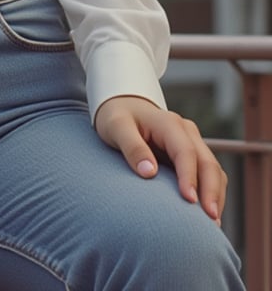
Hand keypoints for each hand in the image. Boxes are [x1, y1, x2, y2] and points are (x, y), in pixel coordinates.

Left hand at [95, 95, 226, 224]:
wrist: (123, 107)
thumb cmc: (117, 117)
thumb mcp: (116, 127)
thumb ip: (131, 147)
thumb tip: (149, 172)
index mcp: (168, 123)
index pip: (185, 151)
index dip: (189, 177)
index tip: (189, 201)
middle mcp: (186, 131)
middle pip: (207, 162)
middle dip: (212, 192)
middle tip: (211, 221)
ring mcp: (193, 142)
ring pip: (214, 170)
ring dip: (216, 196)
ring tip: (213, 225)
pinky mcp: (193, 155)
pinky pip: (209, 175)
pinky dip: (212, 193)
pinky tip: (207, 216)